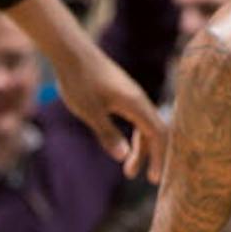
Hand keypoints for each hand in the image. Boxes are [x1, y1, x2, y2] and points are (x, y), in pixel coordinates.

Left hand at [57, 47, 167, 181]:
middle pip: (154, 131)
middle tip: (138, 177)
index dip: (159, 156)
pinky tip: (124, 146)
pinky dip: (134, 135)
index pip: (157, 133)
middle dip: (150, 156)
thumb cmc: (79, 82)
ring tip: (128, 170)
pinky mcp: (122, 94)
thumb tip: (123, 156)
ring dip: (139, 148)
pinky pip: (136, 118)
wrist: (71, 53)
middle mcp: (138, 99)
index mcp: (135, 103)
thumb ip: (107, 134)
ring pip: (144, 125)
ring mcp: (131, 96)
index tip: (153, 178)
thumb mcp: (91, 113)